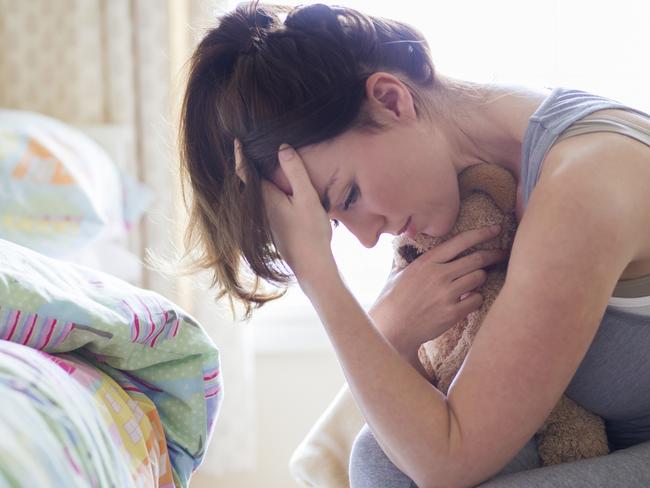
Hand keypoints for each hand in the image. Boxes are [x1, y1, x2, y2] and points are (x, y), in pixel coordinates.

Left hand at [234, 139, 335, 282]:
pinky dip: (265, 193)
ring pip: (257, 195)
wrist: (311, 265)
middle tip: (246, 149)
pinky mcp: (273, 229)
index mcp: (265, 198)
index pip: (246, 171)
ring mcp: (266, 221)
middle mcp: (261, 209)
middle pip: (249, 183)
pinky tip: (276, 191)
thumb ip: (295, 172)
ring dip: (256, 180)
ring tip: (260, 165)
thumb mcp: (306, 197)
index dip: (240, 155)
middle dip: (247, 166)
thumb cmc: (310, 231)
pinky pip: (264, 205)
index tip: (236, 140)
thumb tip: (282, 147)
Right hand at [368, 225, 507, 356]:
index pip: (461, 241)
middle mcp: (438, 275)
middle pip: (477, 259)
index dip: (482, 233)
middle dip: (493, 255)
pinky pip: (476, 300)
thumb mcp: (398, 272)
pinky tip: (466, 301)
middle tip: (502, 254)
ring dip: (479, 279)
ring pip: (478, 278)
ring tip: (471, 283)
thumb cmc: (392, 300)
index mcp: (427, 262)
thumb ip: (411, 258)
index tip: (496, 229)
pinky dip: (475, 300)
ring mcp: (446, 294)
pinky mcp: (452, 313)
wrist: (391, 328)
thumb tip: (410, 242)